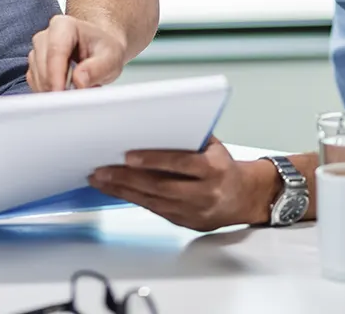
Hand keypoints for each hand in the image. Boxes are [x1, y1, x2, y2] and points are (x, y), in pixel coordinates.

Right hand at [27, 14, 126, 91]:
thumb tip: (79, 80)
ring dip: (55, 90)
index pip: (55, 51)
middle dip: (57, 85)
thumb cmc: (103, 49)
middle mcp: (46, 35)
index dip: (56, 75)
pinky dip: (50, 91)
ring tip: (79, 87)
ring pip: (37, 77)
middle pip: (43, 65)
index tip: (61, 93)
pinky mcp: (34, 66)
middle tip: (78, 96)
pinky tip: (67, 88)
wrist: (98, 48)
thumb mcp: (112, 58)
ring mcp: (37, 50)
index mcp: (64, 25)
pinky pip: (35, 84)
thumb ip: (97, 68)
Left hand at [87, 137, 271, 230]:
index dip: (154, 160)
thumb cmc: (223, 165)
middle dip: (127, 178)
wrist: (245, 198)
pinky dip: (130, 198)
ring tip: (99, 179)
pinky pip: (152, 209)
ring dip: (122, 190)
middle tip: (101, 169)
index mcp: (215, 170)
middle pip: (160, 186)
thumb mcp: (213, 146)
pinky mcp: (183, 222)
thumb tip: (149, 121)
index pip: (181, 163)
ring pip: (152, 201)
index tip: (128, 156)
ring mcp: (194, 211)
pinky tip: (113, 190)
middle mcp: (205, 193)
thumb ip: (187, 136)